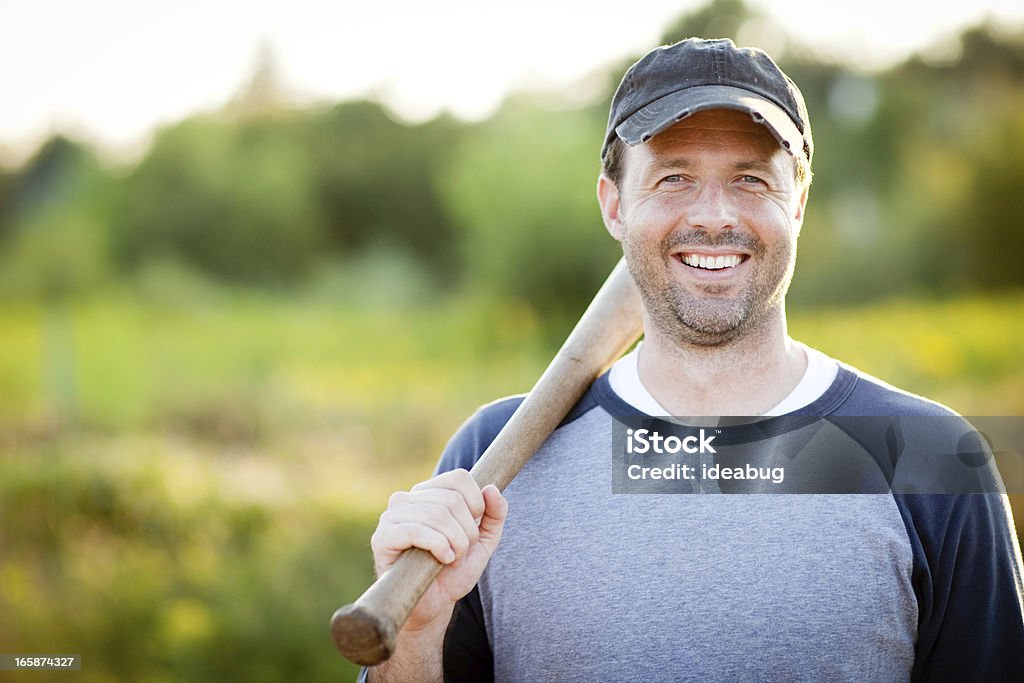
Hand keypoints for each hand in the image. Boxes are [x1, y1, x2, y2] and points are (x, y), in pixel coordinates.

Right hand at [370, 469, 507, 632]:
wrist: (434, 606)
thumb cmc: (454, 571)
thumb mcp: (483, 542)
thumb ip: (494, 514)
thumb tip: (491, 489)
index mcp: (429, 493)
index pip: (459, 478)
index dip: (476, 504)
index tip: (473, 529)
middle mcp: (407, 499)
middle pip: (451, 500)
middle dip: (466, 531)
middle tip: (462, 552)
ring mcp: (392, 516)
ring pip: (436, 514)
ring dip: (455, 542)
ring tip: (452, 559)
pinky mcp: (383, 537)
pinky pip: (415, 530)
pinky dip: (438, 546)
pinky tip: (442, 560)